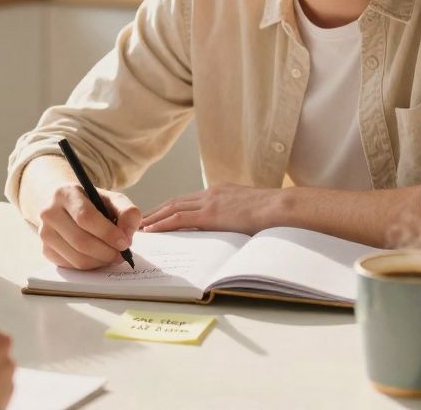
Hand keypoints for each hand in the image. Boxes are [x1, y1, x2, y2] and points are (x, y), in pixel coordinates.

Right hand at [38, 183, 140, 269]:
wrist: (65, 205)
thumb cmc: (91, 202)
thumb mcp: (111, 199)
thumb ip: (127, 212)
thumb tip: (127, 236)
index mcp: (65, 193)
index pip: (85, 217)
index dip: (107, 233)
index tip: (124, 243)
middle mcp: (49, 213)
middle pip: (81, 241)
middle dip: (107, 252)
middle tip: (122, 254)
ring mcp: (44, 233)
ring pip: (77, 258)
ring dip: (100, 261)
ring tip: (113, 255)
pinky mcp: (46, 250)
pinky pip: (71, 266)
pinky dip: (90, 266)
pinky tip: (98, 257)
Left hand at [141, 183, 281, 234]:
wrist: (280, 207)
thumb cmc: (272, 212)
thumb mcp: (249, 208)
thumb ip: (235, 214)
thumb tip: (232, 226)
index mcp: (220, 191)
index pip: (188, 199)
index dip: (171, 207)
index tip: (159, 214)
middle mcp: (211, 193)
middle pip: (176, 201)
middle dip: (157, 211)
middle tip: (140, 220)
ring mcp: (209, 202)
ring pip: (172, 209)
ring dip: (154, 218)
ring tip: (139, 227)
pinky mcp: (210, 214)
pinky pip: (179, 219)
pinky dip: (163, 223)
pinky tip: (152, 230)